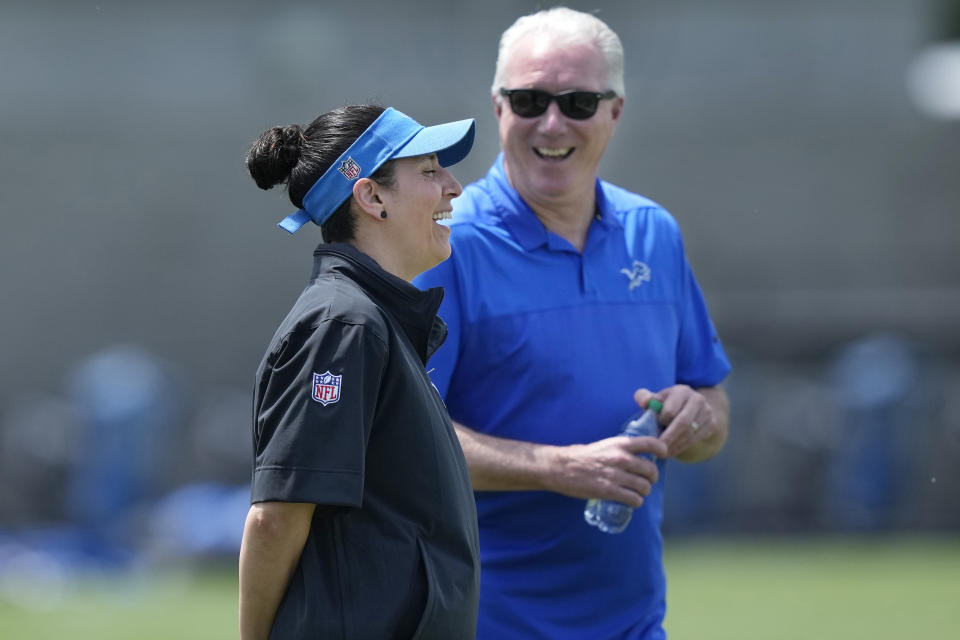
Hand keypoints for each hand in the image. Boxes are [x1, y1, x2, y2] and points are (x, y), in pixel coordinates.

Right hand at [543, 435, 668, 506]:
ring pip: (644, 487)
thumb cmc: (582, 455)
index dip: (662, 449)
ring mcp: (616, 475)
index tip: (663, 455)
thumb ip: (621, 450)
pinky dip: (636, 502)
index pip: (651, 443)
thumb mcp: (605, 445)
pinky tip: (632, 500)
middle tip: (648, 480)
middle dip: (652, 478)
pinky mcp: (609, 491)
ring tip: (639, 492)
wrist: (561, 467)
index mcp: (620, 444)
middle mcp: (621, 458)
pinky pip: (634, 499)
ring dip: (644, 491)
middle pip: (651, 470)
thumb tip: (638, 456)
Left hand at [634, 385, 715, 458]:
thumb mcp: (657, 398)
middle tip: (657, 449)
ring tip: (662, 453)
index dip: (661, 422)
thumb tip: (644, 402)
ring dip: (675, 446)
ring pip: (690, 433)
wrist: (694, 407)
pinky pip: (695, 439)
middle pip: (683, 423)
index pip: (670, 410)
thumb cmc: (668, 404)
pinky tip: (671, 452)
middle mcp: (697, 399)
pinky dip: (682, 447)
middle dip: (669, 438)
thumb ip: (645, 397)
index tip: (653, 429)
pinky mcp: (712, 424)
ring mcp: (707, 412)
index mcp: (681, 391)